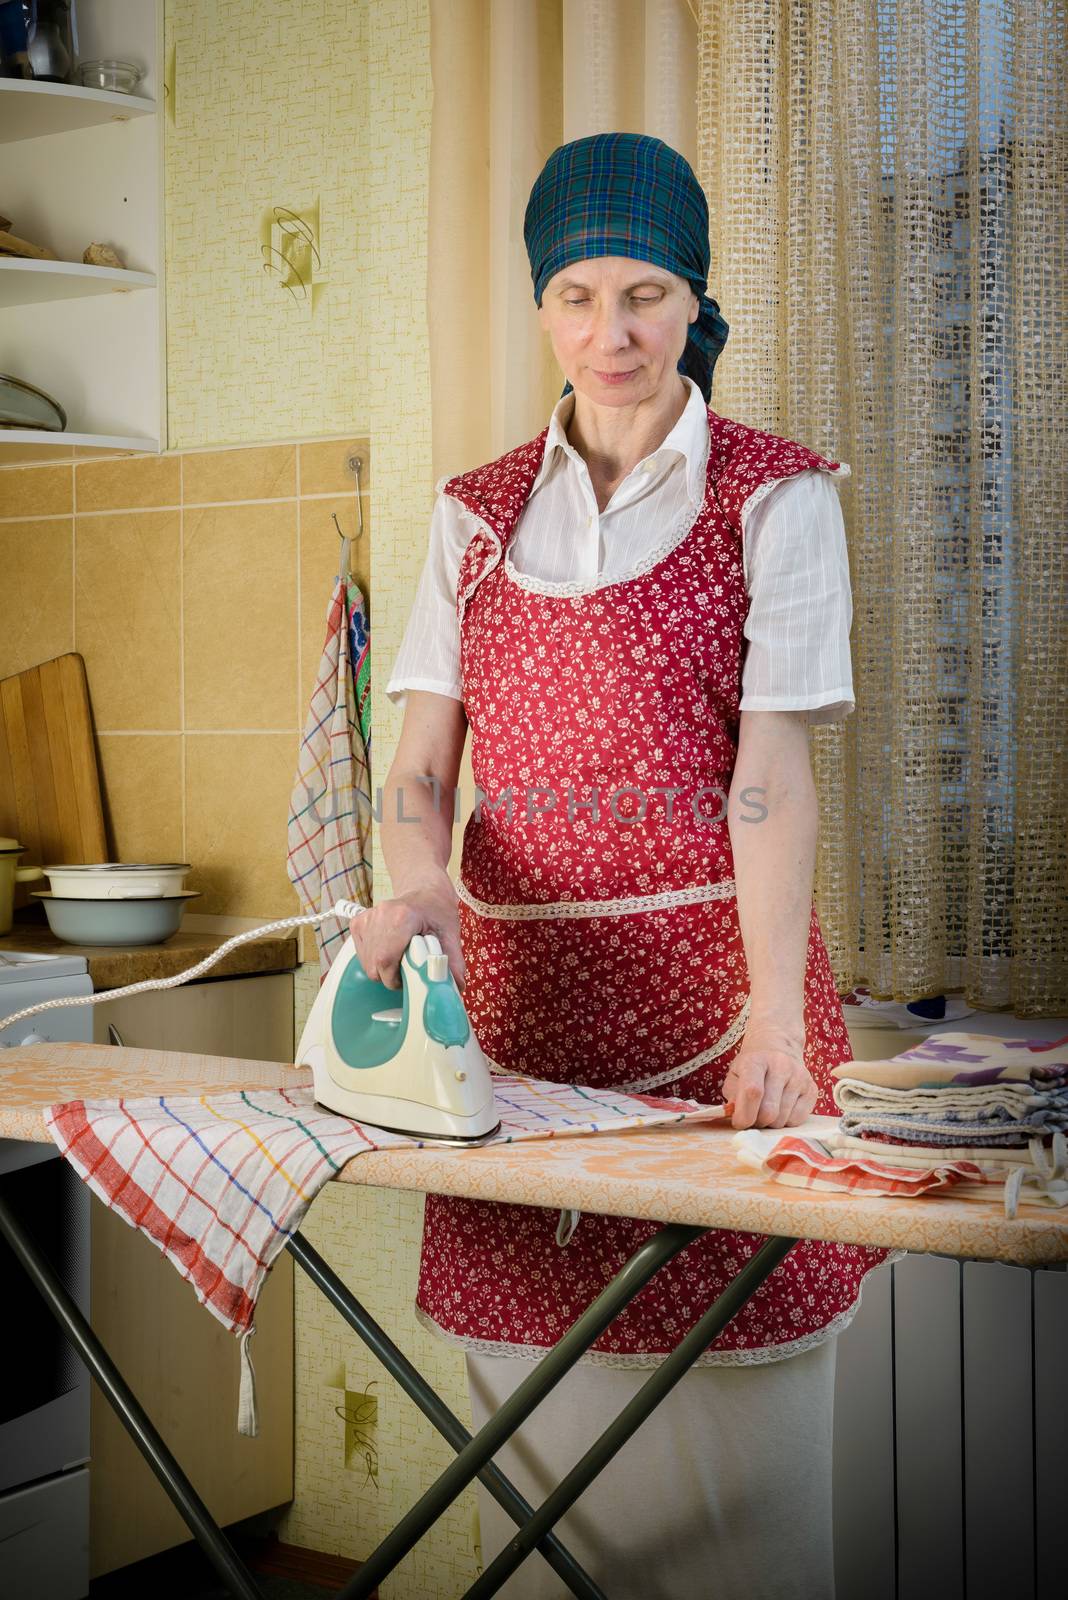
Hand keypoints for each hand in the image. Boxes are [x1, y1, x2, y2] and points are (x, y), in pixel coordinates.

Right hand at [347, 870, 464, 992]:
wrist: (422, 887)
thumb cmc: (436, 908)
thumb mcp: (450, 931)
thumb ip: (453, 960)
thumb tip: (457, 986)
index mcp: (401, 917)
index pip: (386, 962)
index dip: (396, 979)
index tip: (409, 979)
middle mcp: (379, 916)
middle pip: (374, 966)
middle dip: (391, 976)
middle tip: (408, 967)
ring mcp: (366, 919)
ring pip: (367, 963)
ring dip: (383, 968)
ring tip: (401, 955)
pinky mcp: (358, 923)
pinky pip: (362, 954)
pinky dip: (375, 959)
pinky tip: (390, 948)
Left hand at [722, 1027, 817, 1128]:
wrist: (777, 1049)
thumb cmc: (752, 1068)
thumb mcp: (734, 1076)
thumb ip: (732, 1097)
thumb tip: (739, 1117)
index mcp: (756, 1060)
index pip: (752, 1091)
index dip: (744, 1114)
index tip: (739, 1123)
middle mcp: (781, 1065)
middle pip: (769, 1111)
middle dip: (757, 1122)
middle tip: (753, 1118)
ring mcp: (799, 1076)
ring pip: (783, 1119)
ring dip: (771, 1124)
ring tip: (766, 1111)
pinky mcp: (812, 1088)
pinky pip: (798, 1120)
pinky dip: (786, 1123)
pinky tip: (781, 1110)